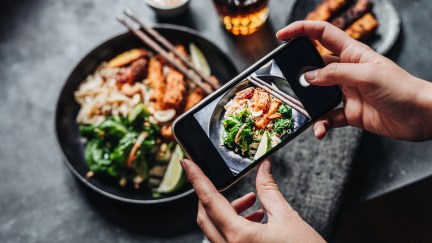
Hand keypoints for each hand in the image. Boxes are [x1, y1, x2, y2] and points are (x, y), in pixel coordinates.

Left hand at [180, 158, 324, 242]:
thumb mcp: (287, 218)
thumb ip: (269, 190)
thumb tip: (263, 169)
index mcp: (239, 237)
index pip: (209, 200)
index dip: (196, 178)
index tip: (187, 163)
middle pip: (205, 216)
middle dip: (211, 195)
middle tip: (222, 182)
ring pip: (215, 228)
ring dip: (227, 211)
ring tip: (251, 202)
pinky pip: (226, 240)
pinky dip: (234, 225)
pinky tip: (254, 218)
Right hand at [277, 21, 431, 141]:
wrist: (420, 117)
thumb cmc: (401, 89)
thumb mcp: (366, 75)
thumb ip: (335, 74)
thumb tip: (308, 77)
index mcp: (352, 54)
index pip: (322, 35)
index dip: (302, 31)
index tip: (282, 36)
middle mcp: (346, 72)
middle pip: (314, 67)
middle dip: (299, 75)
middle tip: (285, 83)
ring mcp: (346, 93)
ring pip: (318, 95)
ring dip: (308, 105)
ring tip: (301, 111)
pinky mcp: (348, 113)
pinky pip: (327, 117)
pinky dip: (321, 124)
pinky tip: (320, 130)